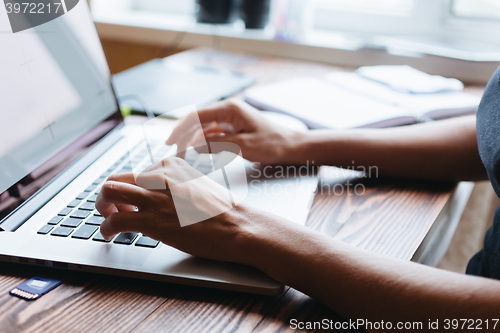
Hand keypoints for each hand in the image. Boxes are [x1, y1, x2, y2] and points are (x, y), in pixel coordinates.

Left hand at [95, 157, 258, 261]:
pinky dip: (106, 228)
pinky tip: (110, 236)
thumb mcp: (199, 185)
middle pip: (116, 178)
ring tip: (107, 221)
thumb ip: (175, 185)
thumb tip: (159, 195)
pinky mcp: (152, 220)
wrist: (238, 227)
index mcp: (171, 166)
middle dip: (108, 195)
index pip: (136, 173)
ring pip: (108, 193)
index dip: (129, 191)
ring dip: (102, 208)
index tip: (131, 203)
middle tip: (112, 209)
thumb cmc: (224, 211)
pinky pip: (115, 221)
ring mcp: (154, 197)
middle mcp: (159, 176)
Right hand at [166, 99, 300, 164]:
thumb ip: (218, 144)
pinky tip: (198, 153)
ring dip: (192, 140)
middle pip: (197, 121)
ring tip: (183, 155)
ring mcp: (229, 119)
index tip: (170, 141)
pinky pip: (212, 133)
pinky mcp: (231, 128)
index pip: (198, 115)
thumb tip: (195, 145)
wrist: (290, 145)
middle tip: (174, 152)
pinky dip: (203, 143)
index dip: (181, 128)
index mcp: (230, 109)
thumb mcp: (244, 146)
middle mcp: (227, 110)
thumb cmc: (272, 144)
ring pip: (203, 128)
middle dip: (184, 136)